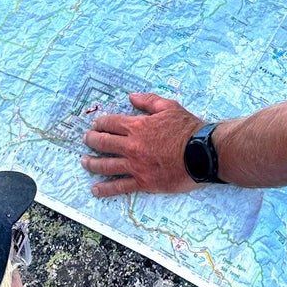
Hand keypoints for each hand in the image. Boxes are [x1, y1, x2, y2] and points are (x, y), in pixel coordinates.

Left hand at [83, 92, 204, 197]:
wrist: (202, 154)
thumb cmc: (187, 129)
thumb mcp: (169, 107)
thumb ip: (148, 100)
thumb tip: (132, 97)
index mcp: (137, 127)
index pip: (111, 123)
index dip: (101, 123)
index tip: (96, 125)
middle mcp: (132, 146)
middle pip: (104, 143)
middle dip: (92, 140)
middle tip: (86, 140)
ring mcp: (135, 166)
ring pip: (106, 165)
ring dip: (92, 163)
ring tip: (84, 162)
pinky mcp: (143, 182)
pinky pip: (120, 186)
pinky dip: (106, 188)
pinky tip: (96, 189)